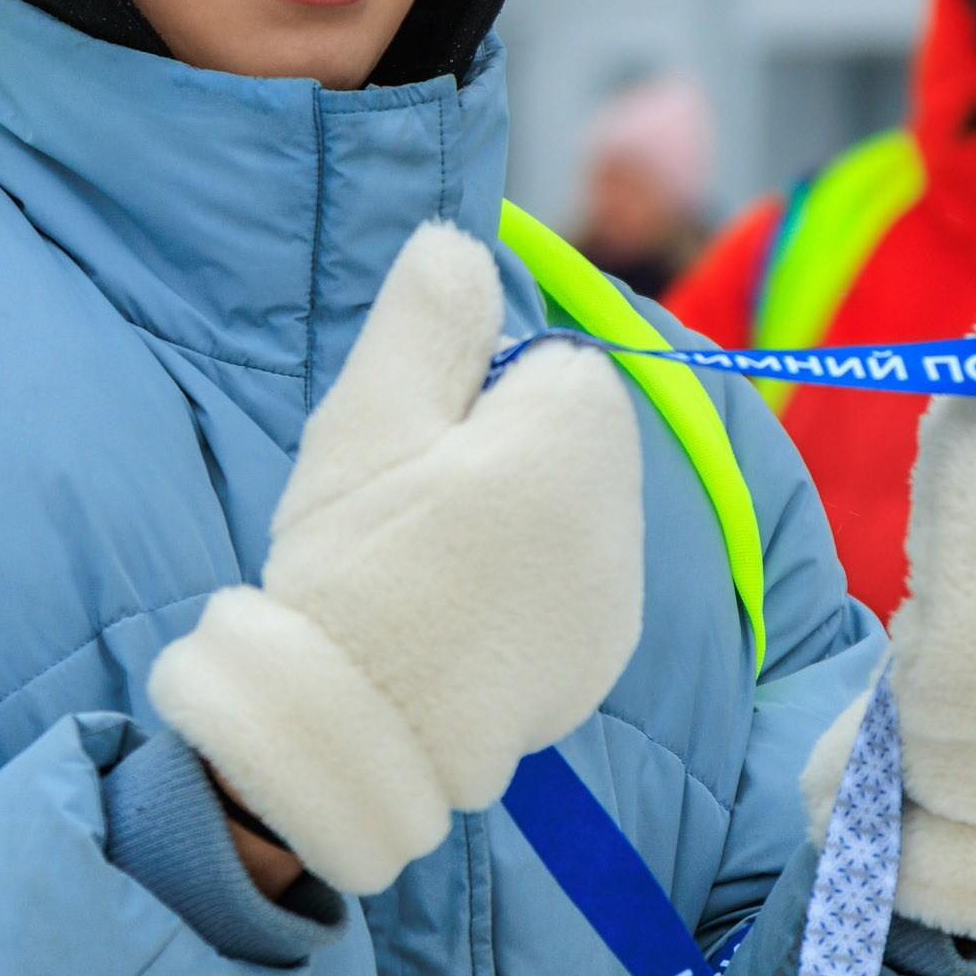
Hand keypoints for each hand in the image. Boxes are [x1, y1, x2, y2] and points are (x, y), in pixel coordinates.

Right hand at [150, 223, 644, 893]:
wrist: (352, 734)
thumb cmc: (352, 563)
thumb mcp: (368, 416)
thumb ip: (426, 314)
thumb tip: (460, 241)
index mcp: (574, 431)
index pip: (552, 357)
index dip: (474, 387)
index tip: (416, 440)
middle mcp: (623, 508)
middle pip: (568, 431)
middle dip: (501, 446)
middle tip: (412, 500)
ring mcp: (619, 591)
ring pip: (572, 505)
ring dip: (516, 512)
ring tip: (428, 563)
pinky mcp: (601, 657)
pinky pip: (572, 582)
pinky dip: (525, 584)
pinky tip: (455, 616)